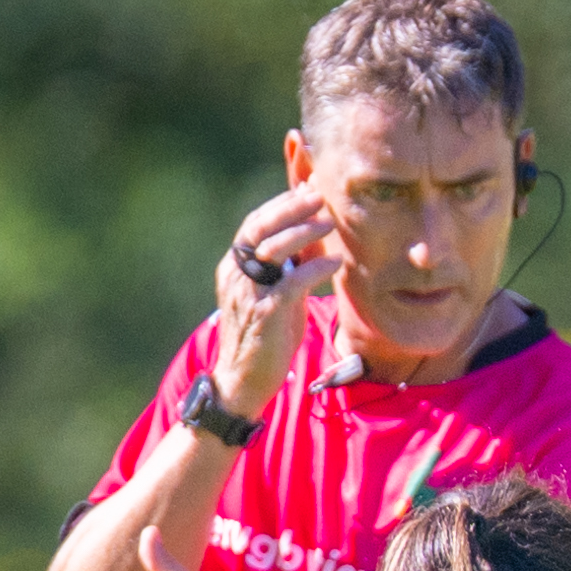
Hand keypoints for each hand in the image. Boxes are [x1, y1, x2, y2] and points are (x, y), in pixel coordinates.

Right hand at [212, 187, 343, 412]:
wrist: (243, 381)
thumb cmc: (265, 338)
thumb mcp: (277, 296)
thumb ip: (289, 269)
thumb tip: (314, 240)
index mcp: (235, 267)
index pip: (255, 224)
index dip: (281, 204)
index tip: (307, 188)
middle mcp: (237, 275)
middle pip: (260, 228)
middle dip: (290, 207)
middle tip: (319, 194)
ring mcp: (250, 293)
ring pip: (272, 250)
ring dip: (303, 232)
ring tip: (330, 222)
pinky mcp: (266, 314)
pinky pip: (291, 283)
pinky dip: (314, 269)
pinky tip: (335, 261)